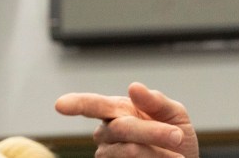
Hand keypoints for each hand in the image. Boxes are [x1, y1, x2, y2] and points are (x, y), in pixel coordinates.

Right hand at [55, 82, 199, 157]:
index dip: (77, 104)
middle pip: (122, 128)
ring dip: (157, 152)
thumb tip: (134, 87)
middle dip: (153, 131)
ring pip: (129, 151)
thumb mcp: (174, 114)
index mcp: (118, 111)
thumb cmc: (175, 135)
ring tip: (176, 155)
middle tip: (177, 136)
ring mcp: (109, 155)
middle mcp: (107, 133)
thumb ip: (155, 101)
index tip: (60, 104)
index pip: (94, 105)